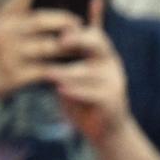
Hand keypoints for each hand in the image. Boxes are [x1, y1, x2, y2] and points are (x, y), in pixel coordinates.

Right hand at [0, 0, 83, 102]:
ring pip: (49, 47)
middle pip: (42, 21)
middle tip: (81, 24)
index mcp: (3, 19)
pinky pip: (48, 70)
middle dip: (65, 21)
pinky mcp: (15, 75)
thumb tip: (52, 9)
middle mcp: (4, 32)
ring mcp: (9, 54)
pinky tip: (76, 69)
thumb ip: (19, 16)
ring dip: (71, 47)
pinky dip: (64, 69)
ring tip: (85, 47)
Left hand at [45, 0, 132, 147]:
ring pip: (89, 71)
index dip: (76, 29)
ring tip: (48, 73)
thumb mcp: (72, 74)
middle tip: (60, 41)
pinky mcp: (113, 100)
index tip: (59, 29)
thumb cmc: (83, 98)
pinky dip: (75, 91)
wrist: (105, 130)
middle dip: (78, 39)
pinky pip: (92, 92)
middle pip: (98, 42)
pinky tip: (61, 90)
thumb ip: (65, 59)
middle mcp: (111, 64)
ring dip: (66, 72)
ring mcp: (114, 82)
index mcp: (102, 54)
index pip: (94, 32)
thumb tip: (44, 38)